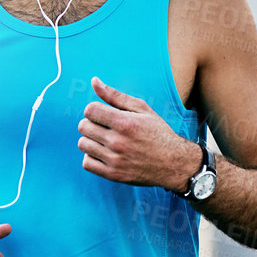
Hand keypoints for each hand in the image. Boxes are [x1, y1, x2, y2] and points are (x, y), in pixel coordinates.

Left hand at [77, 77, 201, 189]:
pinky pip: (86, 163)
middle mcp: (118, 142)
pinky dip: (91, 157)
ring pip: (82, 144)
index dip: (94, 110)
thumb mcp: (142, 109)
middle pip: (83, 127)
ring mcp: (115, 160)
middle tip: (105, 127)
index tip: (104, 114)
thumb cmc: (158, 133)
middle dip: (92, 123)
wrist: (174, 163)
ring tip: (105, 140)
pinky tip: (104, 153)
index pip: (89, 110)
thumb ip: (115, 95)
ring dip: (91, 140)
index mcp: (125, 123)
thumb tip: (94, 81)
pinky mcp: (113, 174)